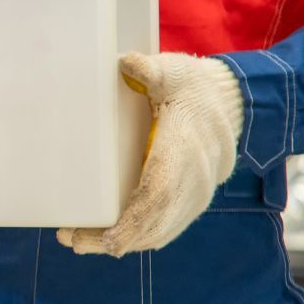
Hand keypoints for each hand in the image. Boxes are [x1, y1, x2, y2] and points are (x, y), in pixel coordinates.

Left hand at [58, 53, 244, 256]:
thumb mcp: (173, 72)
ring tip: (77, 241)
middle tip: (71, 239)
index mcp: (183, 151)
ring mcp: (194, 194)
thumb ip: (150, 70)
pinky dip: (137, 237)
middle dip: (112, 237)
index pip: (159, 194)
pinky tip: (106, 239)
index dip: (134, 220)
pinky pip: (165, 227)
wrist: (232, 102)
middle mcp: (192, 180)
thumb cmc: (195, 87)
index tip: (109, 240)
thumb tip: (125, 62)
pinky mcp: (191, 199)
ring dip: (120, 241)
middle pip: (152, 223)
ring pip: (158, 231)